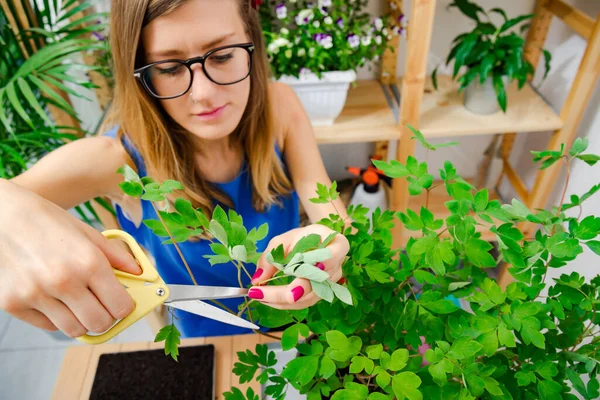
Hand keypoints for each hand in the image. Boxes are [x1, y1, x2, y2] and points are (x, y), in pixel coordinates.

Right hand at [0, 179, 140, 337]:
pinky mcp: (13, 303)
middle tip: (103, 306)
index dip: (125, 307)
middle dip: (107, 317)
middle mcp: (63, 281)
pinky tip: (55, 298)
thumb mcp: (89, 234)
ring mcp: (36, 295)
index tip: (123, 303)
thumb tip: (140, 274)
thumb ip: (118, 257)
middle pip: (100, 323)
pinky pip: (48, 326)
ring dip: (82, 320)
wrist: (4, 217)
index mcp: (88, 262)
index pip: (120, 306)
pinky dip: (57, 318)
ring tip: (79, 302)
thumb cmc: (49, 223)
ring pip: (74, 330)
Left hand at [249, 224, 348, 309]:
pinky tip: (267, 299)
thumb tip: (258, 278)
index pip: (330, 258)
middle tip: (261, 293)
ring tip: (258, 296)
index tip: (291, 281)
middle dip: (286, 292)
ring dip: (281, 301)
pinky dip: (284, 303)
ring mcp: (332, 283)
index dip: (312, 270)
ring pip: (308, 298)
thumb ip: (272, 255)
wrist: (317, 242)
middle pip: (315, 284)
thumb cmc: (303, 238)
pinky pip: (304, 302)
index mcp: (337, 245)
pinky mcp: (322, 294)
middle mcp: (338, 266)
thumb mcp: (285, 239)